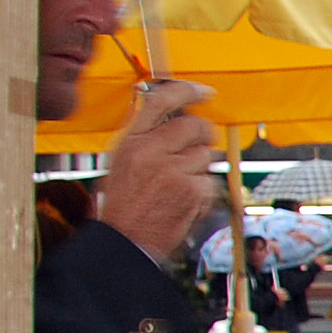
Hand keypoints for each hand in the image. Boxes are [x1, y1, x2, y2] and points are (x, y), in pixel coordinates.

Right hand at [96, 77, 214, 261]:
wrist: (124, 240)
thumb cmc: (122, 204)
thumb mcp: (121, 161)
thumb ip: (146, 137)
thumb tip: (176, 120)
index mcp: (131, 141)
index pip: (160, 101)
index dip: (186, 91)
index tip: (204, 92)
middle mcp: (152, 151)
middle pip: (195, 126)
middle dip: (201, 134)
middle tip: (195, 147)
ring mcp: (174, 171)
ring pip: (206, 155)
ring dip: (198, 167)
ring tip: (176, 184)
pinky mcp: (192, 191)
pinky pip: (210, 180)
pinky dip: (202, 190)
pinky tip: (182, 200)